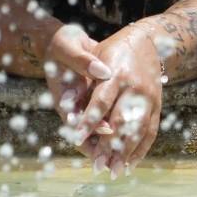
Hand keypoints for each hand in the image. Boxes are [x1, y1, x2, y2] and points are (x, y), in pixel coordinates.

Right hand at [42, 23, 115, 156]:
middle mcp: (74, 108)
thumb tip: (103, 72)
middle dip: (103, 145)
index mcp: (64, 97)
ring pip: (98, 131)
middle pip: (88, 133)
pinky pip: (105, 121)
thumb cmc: (63, 43)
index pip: (77, 121)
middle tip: (119, 155)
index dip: (92, 128)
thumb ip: (83, 61)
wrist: (64, 42)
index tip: (108, 131)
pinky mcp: (96, 102)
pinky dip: (117, 130)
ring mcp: (85, 107)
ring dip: (111, 143)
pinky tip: (133, 136)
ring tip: (128, 154)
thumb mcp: (68, 47)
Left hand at [72, 26, 162, 177]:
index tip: (77, 139)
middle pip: (121, 121)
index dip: (89, 121)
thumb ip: (82, 80)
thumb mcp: (94, 55)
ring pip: (138, 130)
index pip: (101, 101)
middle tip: (97, 166)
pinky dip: (141, 149)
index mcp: (116, 73)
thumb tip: (68, 102)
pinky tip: (130, 164)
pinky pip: (150, 131)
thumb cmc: (113, 49)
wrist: (149, 41)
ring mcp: (149, 98)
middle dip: (109, 146)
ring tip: (114, 171)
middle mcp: (134, 87)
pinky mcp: (157, 105)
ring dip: (126, 154)